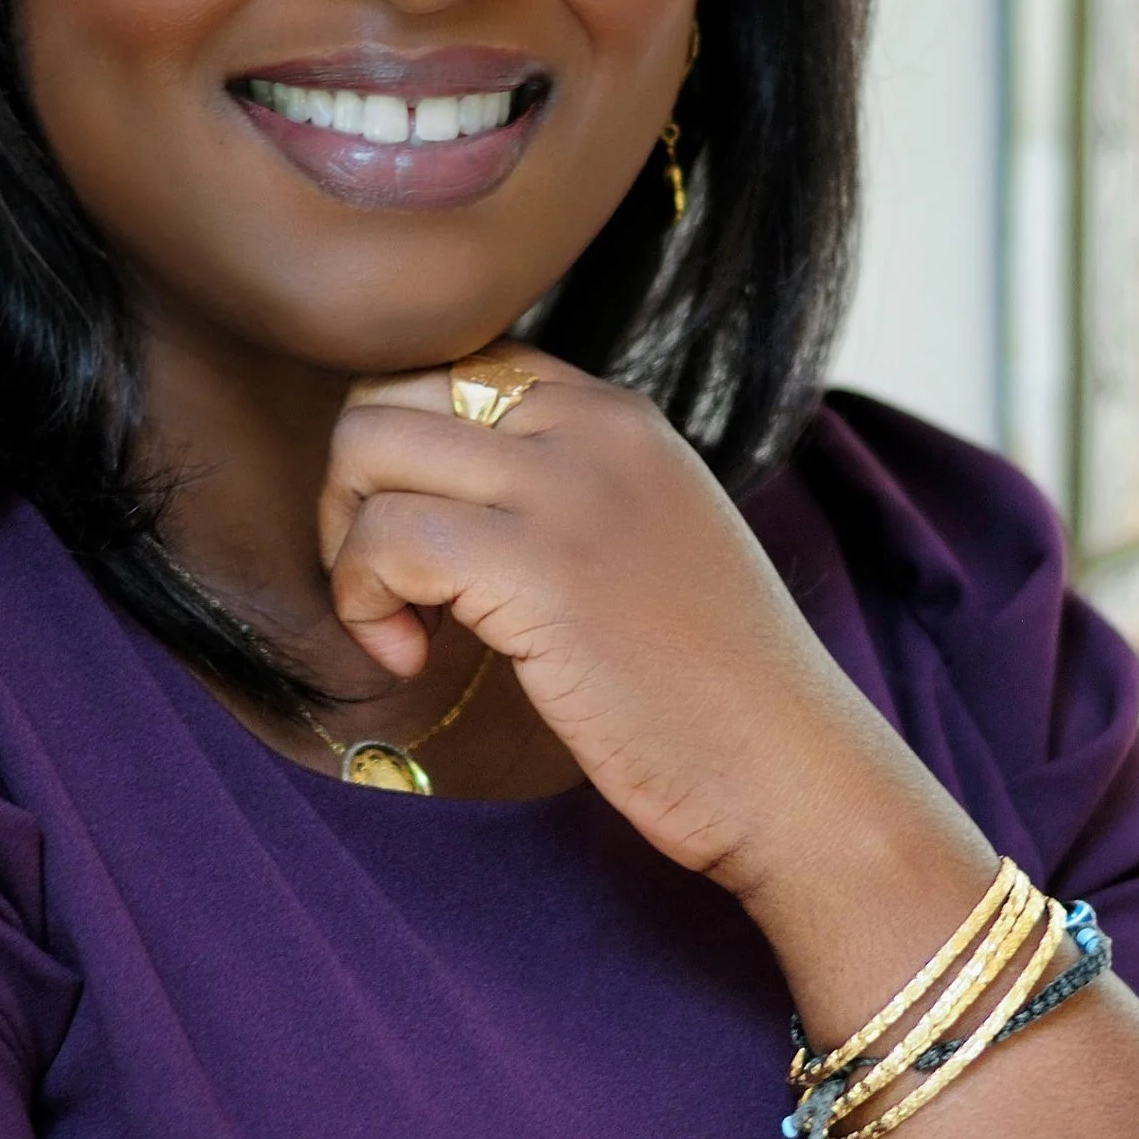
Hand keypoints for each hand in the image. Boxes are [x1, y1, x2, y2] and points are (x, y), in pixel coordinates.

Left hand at [321, 351, 853, 888]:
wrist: (790, 769)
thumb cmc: (711, 691)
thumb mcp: (643, 543)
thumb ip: (559, 494)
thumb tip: (433, 500)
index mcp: (616, 415)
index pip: (453, 369)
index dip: (403, 455)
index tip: (423, 547)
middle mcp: (592, 427)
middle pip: (390, 393)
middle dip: (352, 491)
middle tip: (388, 588)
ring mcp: (567, 488)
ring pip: (367, 446)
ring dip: (348, 545)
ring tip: (398, 624)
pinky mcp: (539, 567)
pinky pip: (387, 540)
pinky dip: (363, 602)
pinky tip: (408, 657)